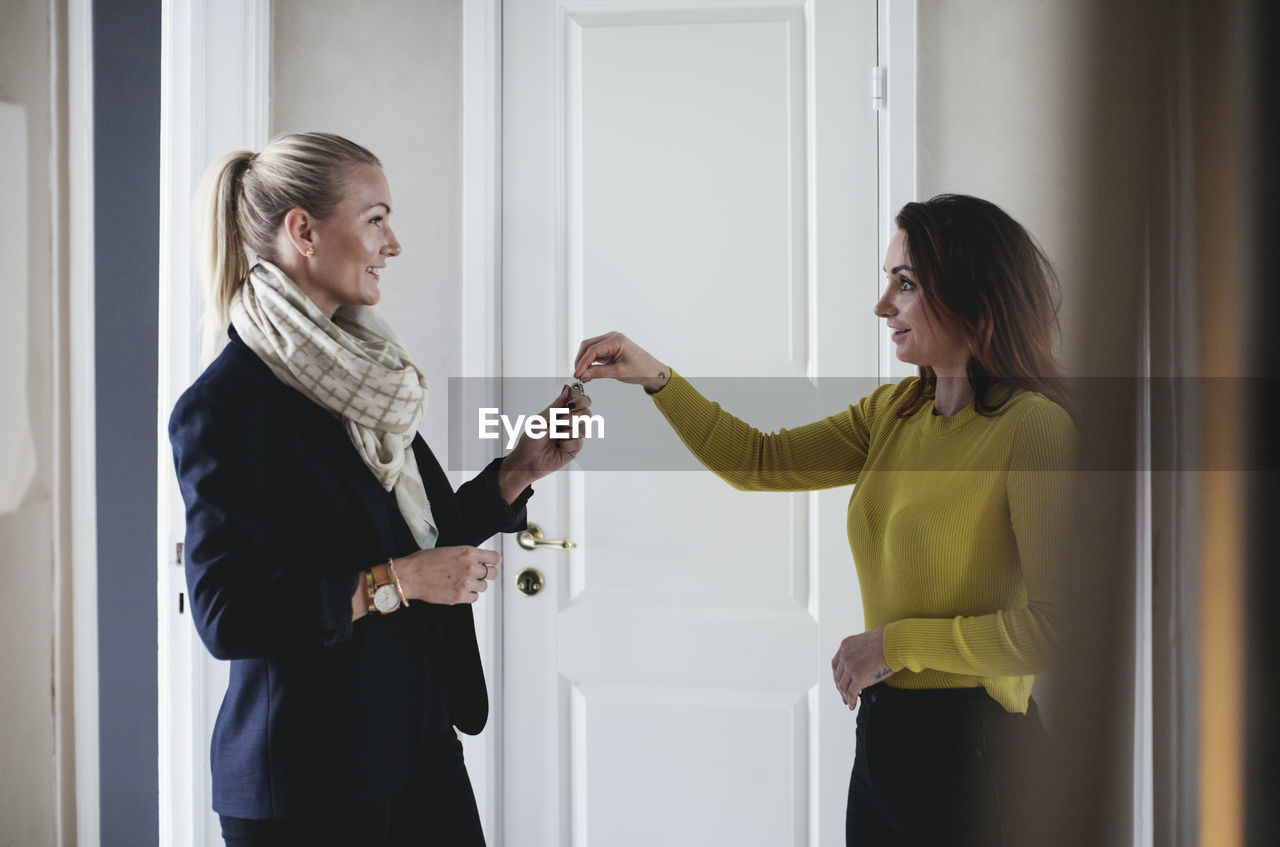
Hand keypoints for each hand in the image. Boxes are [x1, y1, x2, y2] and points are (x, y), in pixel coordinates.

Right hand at [393, 546, 500, 604]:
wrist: (410, 575)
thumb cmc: (424, 561)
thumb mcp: (449, 550)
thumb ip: (466, 555)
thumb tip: (477, 560)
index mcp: (468, 553)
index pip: (495, 558)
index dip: (494, 561)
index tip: (491, 564)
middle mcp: (470, 567)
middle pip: (492, 574)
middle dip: (487, 574)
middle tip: (479, 575)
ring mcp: (466, 583)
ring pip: (483, 587)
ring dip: (476, 585)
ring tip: (463, 582)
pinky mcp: (460, 596)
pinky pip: (474, 598)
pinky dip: (469, 595)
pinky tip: (460, 590)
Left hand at [497, 384, 594, 499]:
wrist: (526, 461)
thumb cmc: (530, 440)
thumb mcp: (541, 419)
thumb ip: (556, 405)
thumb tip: (567, 389)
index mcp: (562, 413)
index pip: (581, 401)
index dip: (582, 399)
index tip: (572, 403)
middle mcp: (569, 423)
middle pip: (587, 413)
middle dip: (575, 416)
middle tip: (563, 421)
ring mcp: (573, 436)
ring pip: (584, 427)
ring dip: (568, 431)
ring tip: (556, 436)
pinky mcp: (574, 449)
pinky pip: (578, 442)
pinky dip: (567, 443)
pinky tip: (559, 447)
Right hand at [573, 331, 670, 393]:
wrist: (652, 372)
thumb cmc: (641, 370)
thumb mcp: (619, 373)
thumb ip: (599, 373)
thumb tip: (583, 374)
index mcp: (616, 340)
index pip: (593, 350)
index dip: (582, 363)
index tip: (577, 374)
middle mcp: (612, 337)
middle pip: (588, 346)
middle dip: (580, 360)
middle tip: (578, 375)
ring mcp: (610, 342)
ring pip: (589, 348)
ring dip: (584, 361)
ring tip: (582, 375)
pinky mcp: (609, 348)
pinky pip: (595, 353)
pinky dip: (589, 361)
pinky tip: (588, 371)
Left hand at [831, 628, 892, 708]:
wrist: (895, 642)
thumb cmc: (886, 642)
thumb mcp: (865, 644)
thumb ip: (858, 656)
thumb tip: (859, 671)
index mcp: (845, 645)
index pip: (836, 664)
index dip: (837, 676)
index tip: (839, 683)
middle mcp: (844, 655)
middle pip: (838, 676)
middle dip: (841, 687)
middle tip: (844, 696)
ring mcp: (850, 666)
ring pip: (843, 685)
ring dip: (845, 696)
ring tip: (849, 702)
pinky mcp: (859, 676)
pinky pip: (851, 692)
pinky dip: (851, 700)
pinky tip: (853, 705)